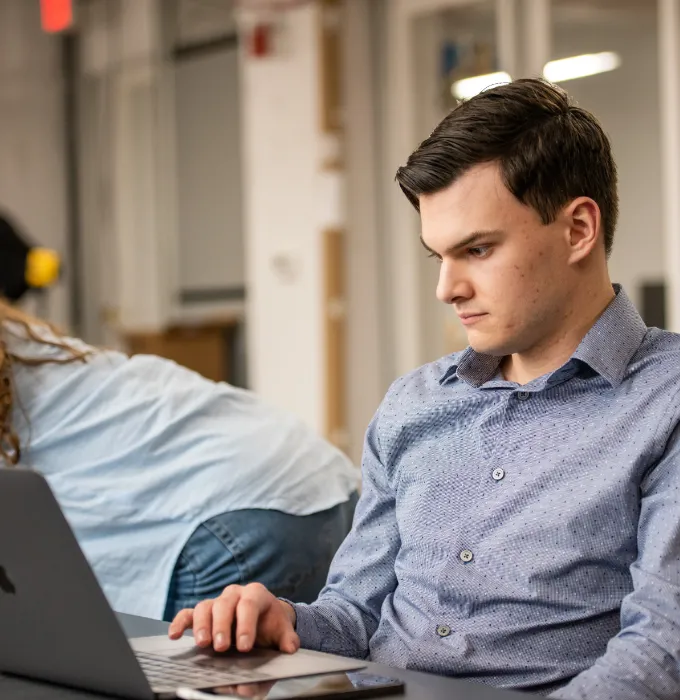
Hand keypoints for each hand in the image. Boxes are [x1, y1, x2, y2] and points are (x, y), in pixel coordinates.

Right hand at [168, 583, 299, 653]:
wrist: (264, 621)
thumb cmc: (271, 625)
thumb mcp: (282, 632)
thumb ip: (287, 641)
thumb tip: (290, 649)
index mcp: (256, 594)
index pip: (249, 604)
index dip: (246, 625)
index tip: (244, 647)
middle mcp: (235, 594)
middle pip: (224, 604)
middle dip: (222, 626)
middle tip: (220, 647)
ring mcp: (217, 602)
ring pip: (205, 607)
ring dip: (201, 625)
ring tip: (202, 643)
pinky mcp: (204, 613)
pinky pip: (188, 613)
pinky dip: (180, 622)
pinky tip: (174, 634)